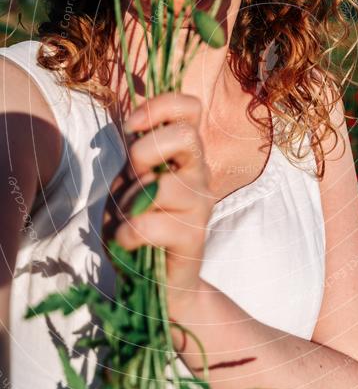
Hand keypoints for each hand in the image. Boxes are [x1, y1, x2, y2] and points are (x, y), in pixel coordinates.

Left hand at [104, 92, 214, 311]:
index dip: (161, 106)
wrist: (158, 283)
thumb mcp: (129, 182)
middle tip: (133, 175)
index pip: (190, 108)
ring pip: (163, 186)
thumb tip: (133, 128)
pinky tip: (128, 242)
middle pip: (186, 136)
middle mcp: (199, 173)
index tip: (132, 125)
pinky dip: (127, 234)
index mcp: (184, 154)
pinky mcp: (193, 237)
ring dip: (128, 203)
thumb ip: (135, 156)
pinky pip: (150, 225)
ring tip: (126, 219)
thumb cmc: (140, 226)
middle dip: (145, 151)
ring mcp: (200, 205)